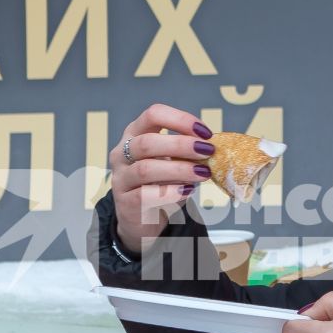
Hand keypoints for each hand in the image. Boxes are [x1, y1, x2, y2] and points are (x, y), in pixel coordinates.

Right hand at [109, 103, 214, 255]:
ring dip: (179, 170)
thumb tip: (212, 146)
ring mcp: (121, 179)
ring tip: (203, 173)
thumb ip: (186, 152)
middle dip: (181, 145)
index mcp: (135, 134)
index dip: (180, 119)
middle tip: (207, 152)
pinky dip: (169, 192)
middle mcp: (122, 153)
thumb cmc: (159, 183)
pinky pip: (144, 196)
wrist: (141, 218)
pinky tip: (187, 191)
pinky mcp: (125, 204)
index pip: (153, 115)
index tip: (205, 133)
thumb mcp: (172, 161)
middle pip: (147, 142)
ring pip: (145, 170)